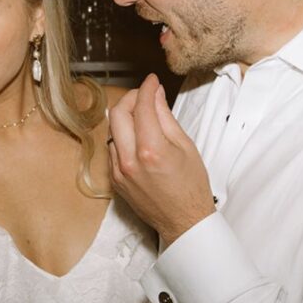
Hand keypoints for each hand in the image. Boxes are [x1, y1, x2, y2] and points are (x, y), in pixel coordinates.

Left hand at [108, 74, 215, 245]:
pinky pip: (112, 148)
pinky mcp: (114, 179)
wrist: (183, 222)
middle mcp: (129, 161)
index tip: (152, 81)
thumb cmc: (191, 187)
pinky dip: (122, 136)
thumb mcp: (185, 146)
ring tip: (143, 116)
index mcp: (151, 151)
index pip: (141, 107)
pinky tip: (137, 137)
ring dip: (125, 117)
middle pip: (117, 114)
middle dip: (131, 98)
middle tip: (145, 95)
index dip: (147, 88)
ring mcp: (119, 171)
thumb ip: (165, 117)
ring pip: (112, 130)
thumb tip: (155, 95)